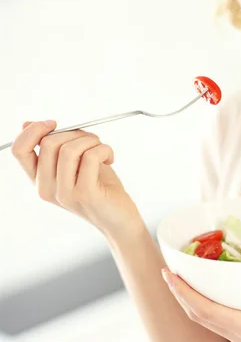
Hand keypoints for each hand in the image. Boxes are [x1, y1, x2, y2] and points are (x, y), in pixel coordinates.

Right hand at [11, 120, 139, 235]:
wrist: (119, 218)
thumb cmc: (99, 187)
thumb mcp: (74, 162)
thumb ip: (53, 146)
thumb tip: (27, 123)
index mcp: (39, 179)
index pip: (20, 150)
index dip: (34, 130)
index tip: (54, 124)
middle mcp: (46, 188)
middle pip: (49, 143)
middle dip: (75, 133)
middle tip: (92, 141)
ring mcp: (64, 193)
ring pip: (69, 149)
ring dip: (91, 141)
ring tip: (102, 149)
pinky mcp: (85, 194)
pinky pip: (91, 157)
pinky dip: (105, 150)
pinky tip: (110, 158)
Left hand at [162, 254, 240, 341]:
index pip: (204, 309)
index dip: (184, 292)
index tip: (169, 275)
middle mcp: (239, 335)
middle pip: (197, 315)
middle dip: (180, 294)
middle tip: (169, 273)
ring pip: (206, 321)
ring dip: (190, 302)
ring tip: (184, 282)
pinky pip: (218, 324)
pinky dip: (206, 310)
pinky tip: (211, 298)